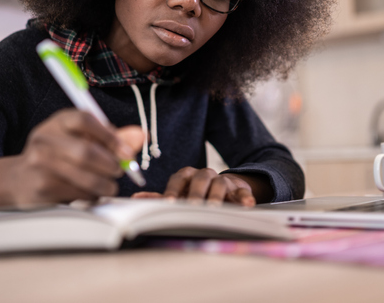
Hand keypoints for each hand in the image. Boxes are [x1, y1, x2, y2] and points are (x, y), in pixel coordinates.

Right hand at [0, 109, 143, 210]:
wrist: (19, 179)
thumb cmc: (58, 156)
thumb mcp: (81, 139)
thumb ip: (112, 137)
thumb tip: (141, 136)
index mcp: (58, 121)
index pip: (85, 119)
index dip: (110, 135)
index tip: (126, 152)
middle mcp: (44, 139)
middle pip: (86, 151)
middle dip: (110, 165)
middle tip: (120, 171)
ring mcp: (39, 164)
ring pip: (84, 177)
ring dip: (105, 185)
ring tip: (110, 186)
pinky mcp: (41, 187)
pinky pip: (76, 193)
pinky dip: (91, 196)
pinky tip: (91, 194)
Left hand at [132, 167, 258, 206]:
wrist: (226, 188)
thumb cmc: (197, 193)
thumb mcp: (180, 194)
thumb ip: (161, 197)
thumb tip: (137, 198)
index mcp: (187, 176)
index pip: (178, 179)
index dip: (173, 190)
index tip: (169, 203)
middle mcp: (204, 175)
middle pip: (199, 180)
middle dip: (195, 194)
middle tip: (193, 207)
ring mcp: (222, 181)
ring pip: (220, 184)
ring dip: (216, 196)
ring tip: (214, 208)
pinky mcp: (239, 189)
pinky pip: (242, 192)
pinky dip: (244, 198)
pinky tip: (247, 204)